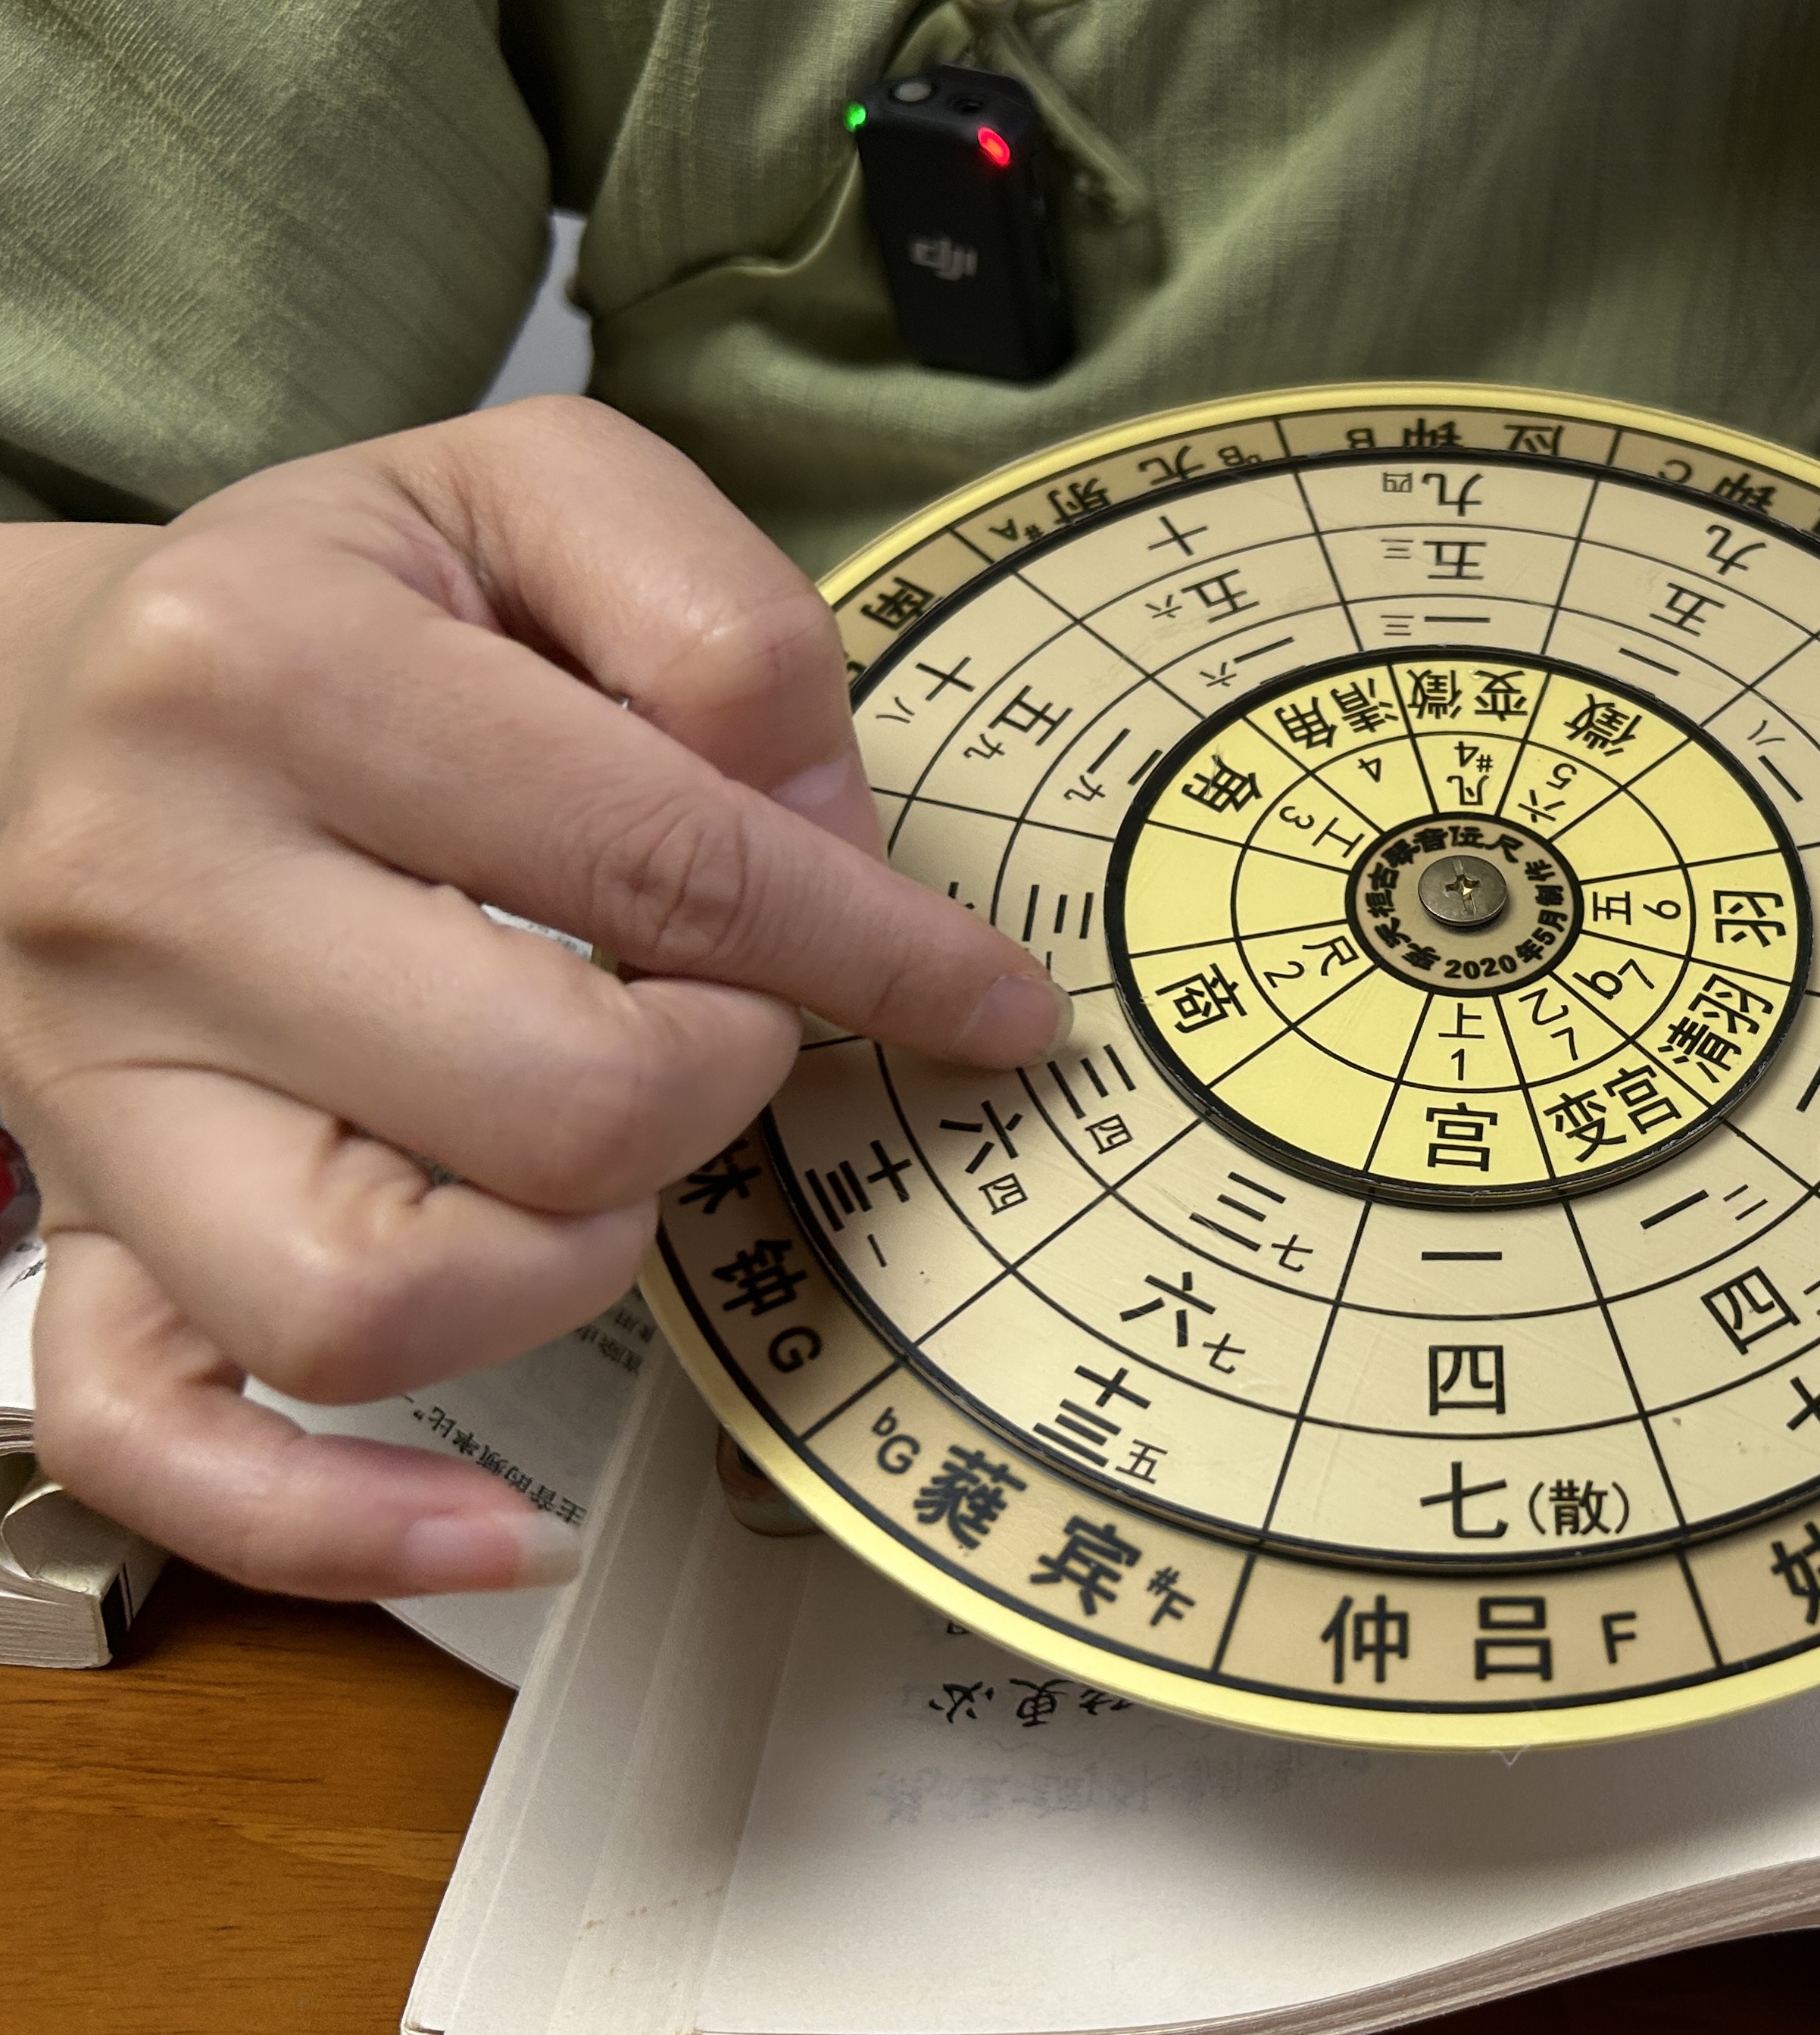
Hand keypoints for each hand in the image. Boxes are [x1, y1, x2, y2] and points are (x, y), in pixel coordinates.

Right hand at [0, 398, 1068, 1597]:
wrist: (31, 706)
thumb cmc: (328, 612)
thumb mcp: (527, 495)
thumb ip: (723, 618)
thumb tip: (831, 839)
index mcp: (271, 671)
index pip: (669, 865)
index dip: (876, 948)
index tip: (988, 999)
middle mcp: (151, 894)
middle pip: (561, 1104)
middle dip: (724, 1072)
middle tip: (728, 1008)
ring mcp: (95, 1096)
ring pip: (389, 1304)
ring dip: (585, 1254)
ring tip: (608, 1141)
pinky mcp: (78, 1231)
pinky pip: (165, 1444)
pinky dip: (339, 1525)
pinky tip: (509, 1529)